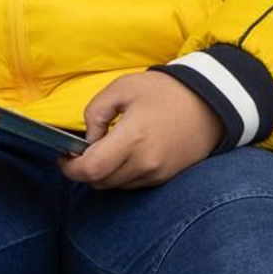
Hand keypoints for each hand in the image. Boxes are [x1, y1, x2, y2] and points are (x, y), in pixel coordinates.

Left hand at [59, 72, 225, 189]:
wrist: (208, 103)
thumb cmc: (164, 91)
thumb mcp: (122, 88)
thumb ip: (95, 112)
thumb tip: (88, 140)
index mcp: (132, 138)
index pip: (90, 170)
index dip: (70, 168)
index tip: (64, 156)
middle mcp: (144, 162)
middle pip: (99, 182)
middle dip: (85, 169)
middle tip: (84, 149)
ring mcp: (156, 173)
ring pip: (115, 185)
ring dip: (104, 172)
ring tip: (109, 148)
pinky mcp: (164, 178)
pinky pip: (132, 184)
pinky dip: (122, 173)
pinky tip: (127, 153)